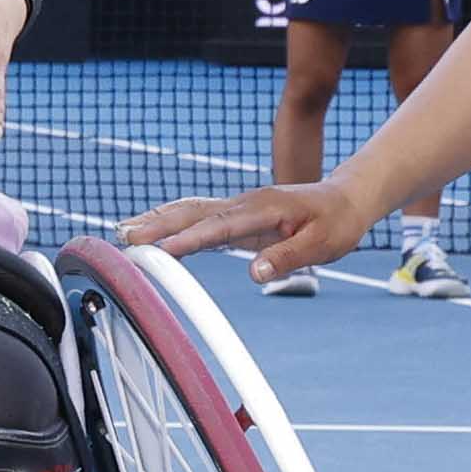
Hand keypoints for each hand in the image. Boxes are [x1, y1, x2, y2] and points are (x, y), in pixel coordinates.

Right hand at [124, 180, 377, 287]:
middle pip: (193, 211)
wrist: (346, 198)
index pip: (219, 225)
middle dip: (157, 224)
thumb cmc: (336, 221)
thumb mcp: (322, 244)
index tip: (161, 250)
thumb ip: (288, 257)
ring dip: (157, 219)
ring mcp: (237, 206)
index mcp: (264, 208)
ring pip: (190, 210)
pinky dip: (171, 222)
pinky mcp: (236, 214)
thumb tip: (255, 273)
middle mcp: (244, 203)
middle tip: (125, 238)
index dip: (189, 238)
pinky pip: (197, 216)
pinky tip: (152, 231)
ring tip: (124, 232)